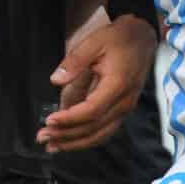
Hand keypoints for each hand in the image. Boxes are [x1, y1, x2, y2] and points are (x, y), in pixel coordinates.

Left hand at [37, 14, 157, 152]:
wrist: (142, 38)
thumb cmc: (118, 39)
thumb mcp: (94, 42)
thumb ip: (74, 61)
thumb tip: (56, 80)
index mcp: (117, 85)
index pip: (91, 111)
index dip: (69, 119)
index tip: (49, 120)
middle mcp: (124, 102)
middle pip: (94, 128)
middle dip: (67, 135)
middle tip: (42, 137)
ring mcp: (125, 108)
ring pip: (100, 135)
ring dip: (75, 142)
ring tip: (52, 145)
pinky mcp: (122, 110)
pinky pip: (104, 130)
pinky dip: (86, 138)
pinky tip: (69, 141)